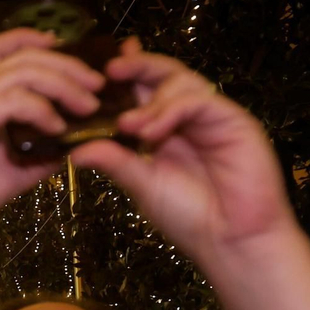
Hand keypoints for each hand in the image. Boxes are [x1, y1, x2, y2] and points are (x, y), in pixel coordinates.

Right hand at [0, 28, 105, 289]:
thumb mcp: (23, 164)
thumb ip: (49, 147)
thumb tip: (84, 138)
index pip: (4, 47)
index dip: (35, 38)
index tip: (68, 47)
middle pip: (24, 56)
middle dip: (68, 65)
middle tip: (99, 85)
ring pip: (22, 73)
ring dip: (62, 84)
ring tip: (88, 106)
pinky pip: (10, 101)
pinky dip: (40, 109)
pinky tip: (58, 127)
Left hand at [71, 44, 309, 309]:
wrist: (232, 242)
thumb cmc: (191, 218)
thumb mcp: (143, 185)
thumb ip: (115, 161)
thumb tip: (75, 150)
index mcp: (168, 130)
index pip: (145, 90)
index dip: (126, 74)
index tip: (102, 67)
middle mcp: (191, 119)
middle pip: (165, 75)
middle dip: (137, 67)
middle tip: (111, 70)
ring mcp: (214, 117)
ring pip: (182, 81)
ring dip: (150, 99)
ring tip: (127, 125)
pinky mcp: (235, 121)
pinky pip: (199, 101)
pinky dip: (171, 110)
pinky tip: (150, 133)